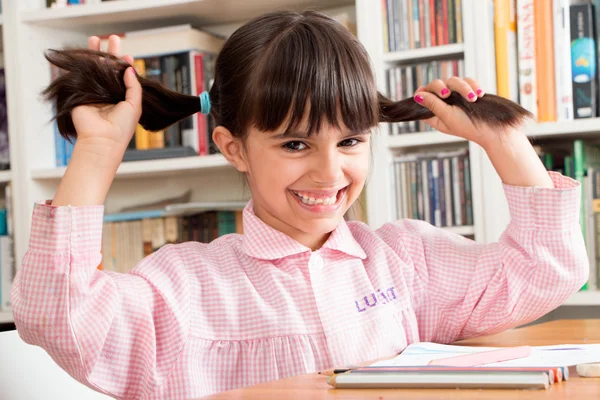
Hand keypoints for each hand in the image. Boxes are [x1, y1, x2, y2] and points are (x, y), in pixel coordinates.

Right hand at [70, 35, 141, 150]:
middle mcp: (107, 94)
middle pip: (108, 69)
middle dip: (110, 53)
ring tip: (96, 39)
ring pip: (94, 68)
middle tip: (113, 38)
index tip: (127, 55)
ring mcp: (93, 92)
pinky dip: (83, 62)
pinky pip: (81, 74)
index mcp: (121, 98)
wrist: (102, 140)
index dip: (124, 65)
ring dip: (95, 53)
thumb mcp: (135, 106)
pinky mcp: (80, 92)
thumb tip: (129, 68)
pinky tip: (88, 52)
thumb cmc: (121, 127)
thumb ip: (134, 86)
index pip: (122, 77)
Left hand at [413, 77, 511, 147]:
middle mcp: (445, 104)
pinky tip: (479, 94)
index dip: (422, 92)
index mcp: (435, 114)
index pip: (422, 97)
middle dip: (440, 87)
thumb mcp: (447, 116)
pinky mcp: (470, 92)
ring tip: (473, 98)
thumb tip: (418, 95)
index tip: (424, 90)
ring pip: (453, 81)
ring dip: (463, 87)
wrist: (493, 129)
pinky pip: (468, 80)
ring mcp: (457, 97)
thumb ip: (433, 104)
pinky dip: (473, 85)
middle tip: (446, 94)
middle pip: (436, 85)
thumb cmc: (469, 126)